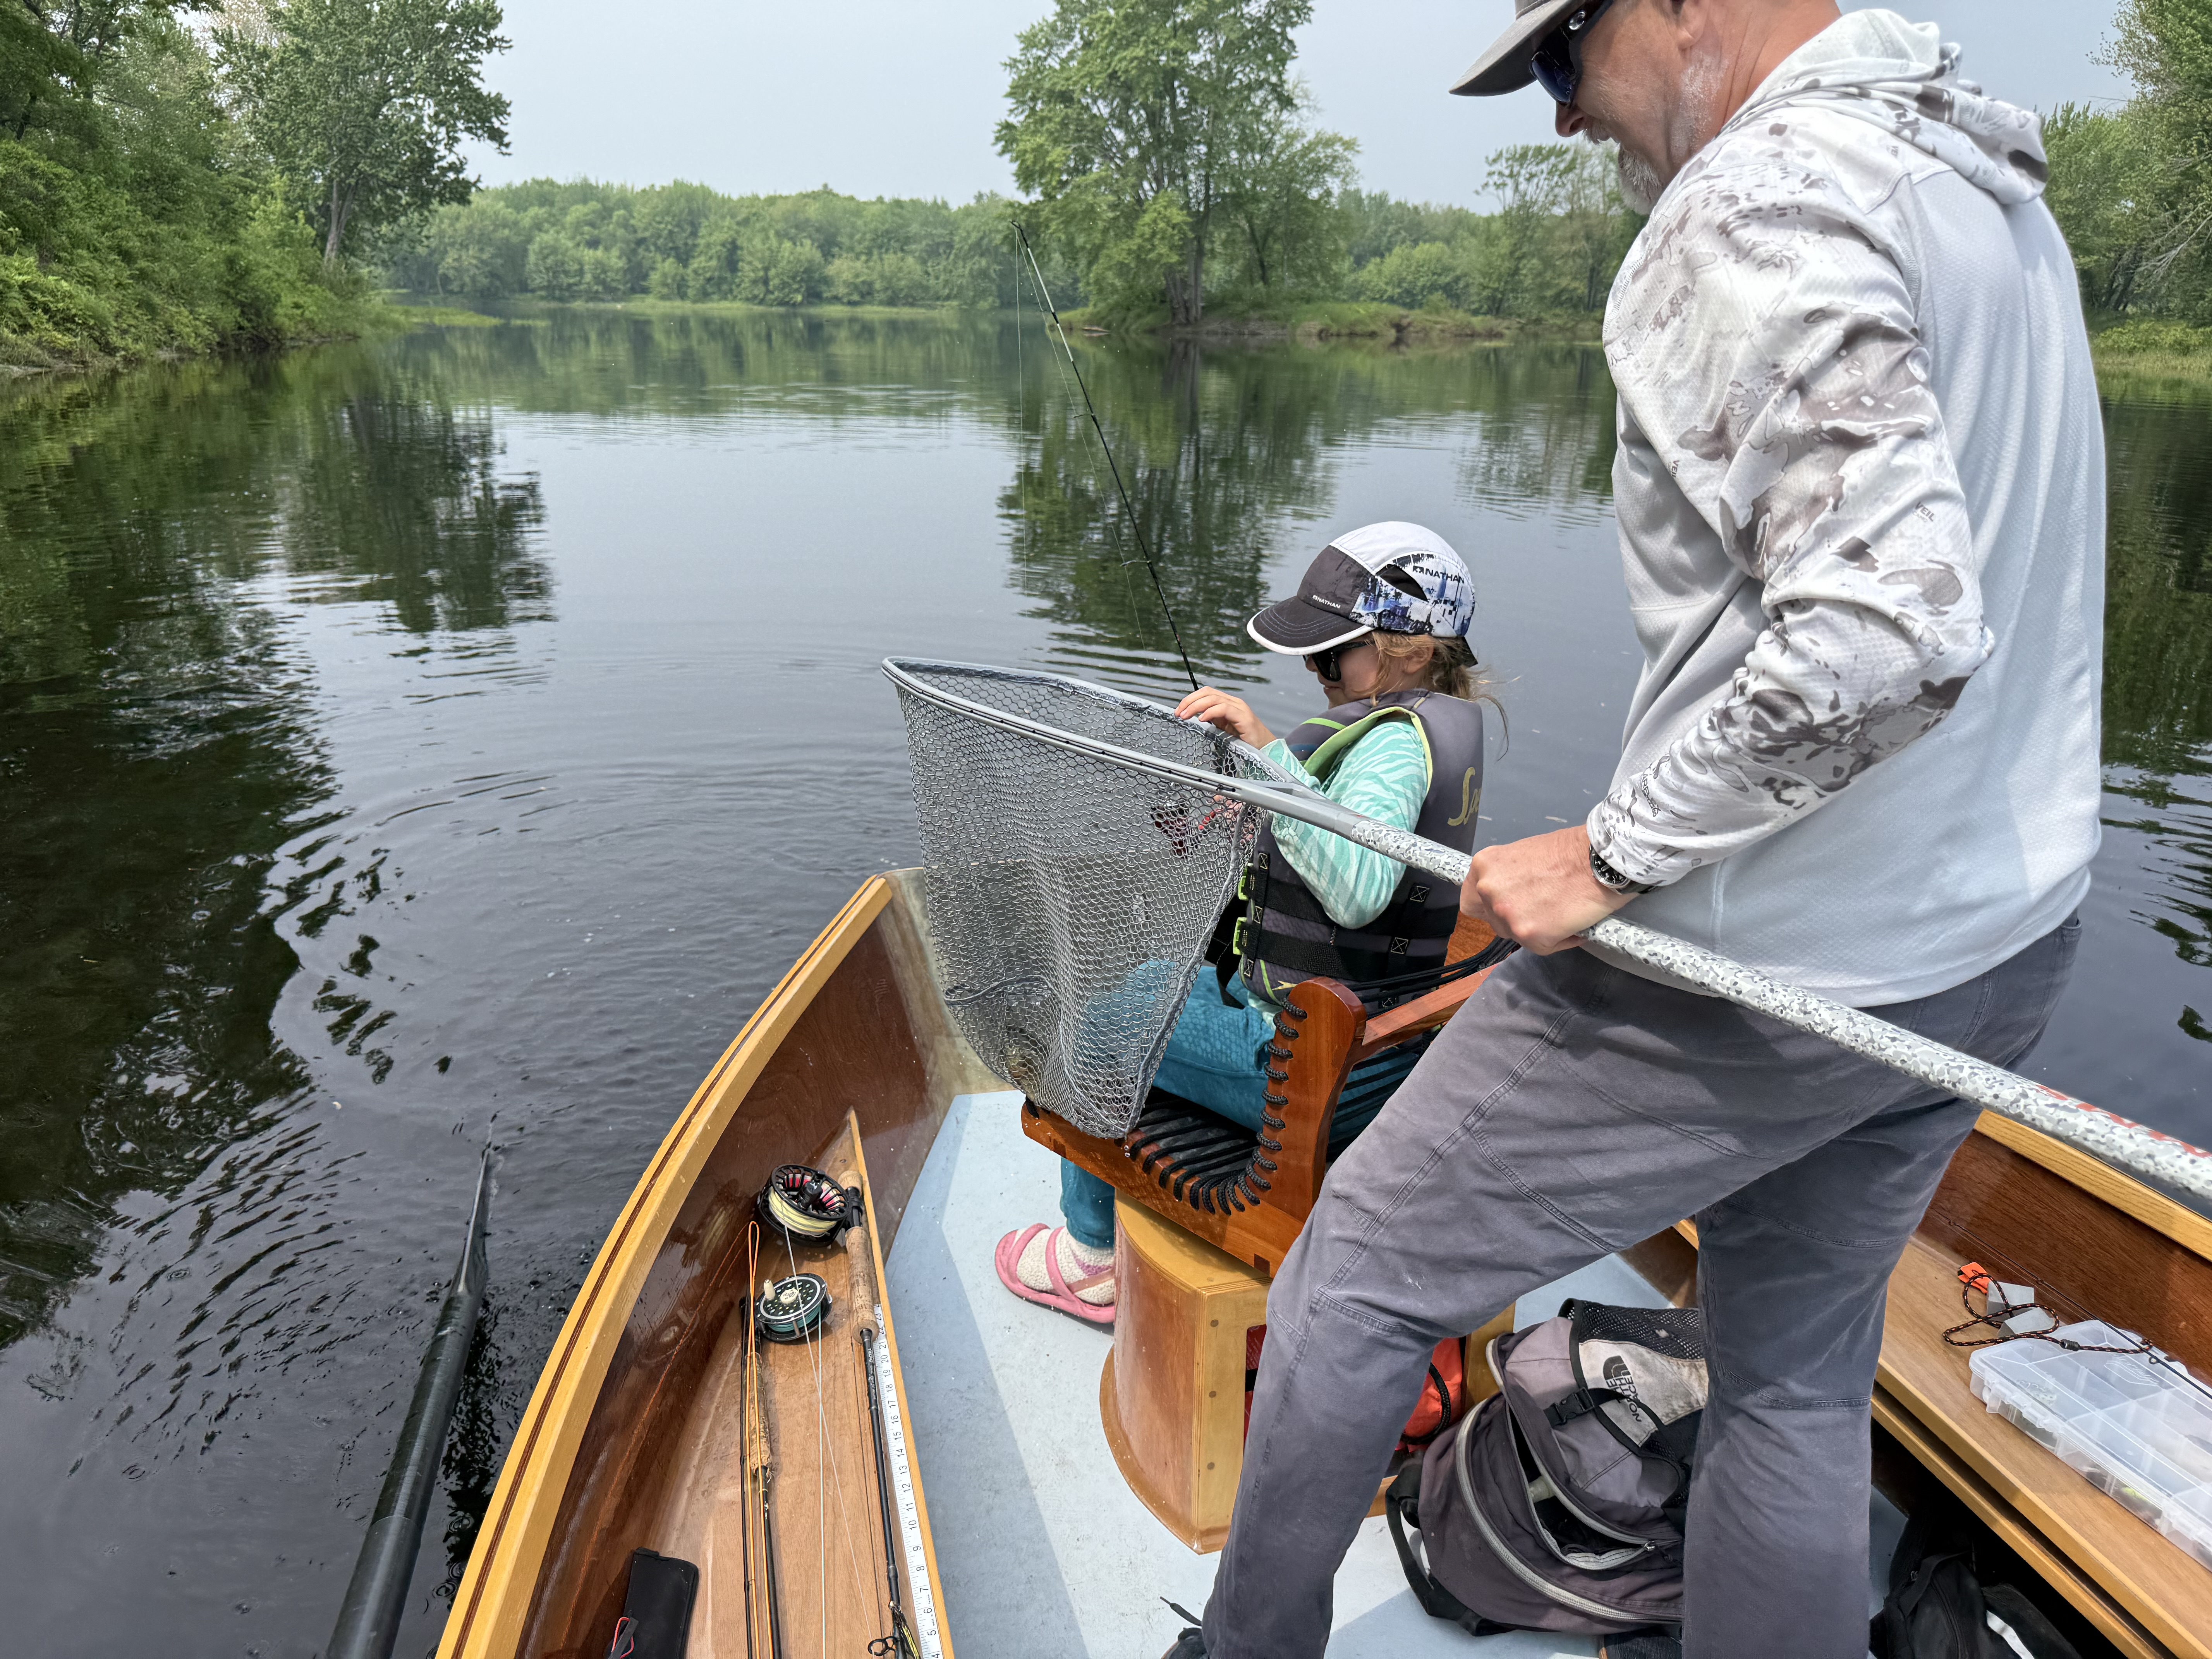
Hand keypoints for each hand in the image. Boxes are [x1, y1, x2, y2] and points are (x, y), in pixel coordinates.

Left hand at [1176, 686, 1274, 748]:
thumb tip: (1193, 717)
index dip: (1190, 699)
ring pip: (1214, 699)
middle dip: (1189, 701)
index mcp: (1227, 703)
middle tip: (1178, 713)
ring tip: (1185, 716)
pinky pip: (1224, 709)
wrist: (1264, 749)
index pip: (1206, 693)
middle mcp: (1233, 702)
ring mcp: (1239, 708)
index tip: (1178, 710)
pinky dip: (1210, 712)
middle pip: (1208, 693)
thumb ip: (1212, 720)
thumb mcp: (1223, 728)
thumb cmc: (1244, 741)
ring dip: (1196, 706)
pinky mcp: (1244, 717)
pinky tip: (1201, 719)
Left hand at [1460, 826, 1632, 954]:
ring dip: (1538, 930)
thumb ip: (1508, 878)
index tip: (1507, 907)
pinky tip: (1574, 923)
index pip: (1471, 900)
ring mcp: (1506, 914)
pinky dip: (1560, 940)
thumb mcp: (1522, 856)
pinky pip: (1542, 947)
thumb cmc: (1570, 852)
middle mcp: (1487, 890)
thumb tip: (1511, 899)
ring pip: (1516, 936)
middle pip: (1494, 921)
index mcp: (1483, 867)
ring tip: (1562, 912)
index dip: (1489, 907)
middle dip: (1517, 919)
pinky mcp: (1530, 934)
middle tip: (1544, 907)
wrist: (1600, 858)